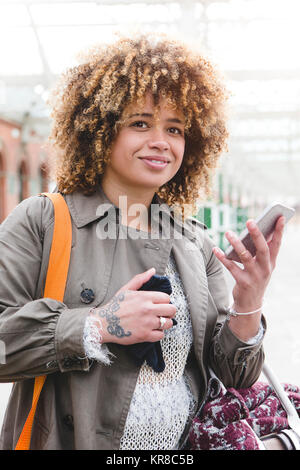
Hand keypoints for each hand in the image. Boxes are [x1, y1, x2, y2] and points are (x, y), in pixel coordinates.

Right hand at [90, 267, 175, 344]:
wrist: (104, 323)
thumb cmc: (114, 306)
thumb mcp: (126, 289)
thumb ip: (140, 279)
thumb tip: (152, 271)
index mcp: (144, 297)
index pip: (166, 298)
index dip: (164, 301)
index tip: (159, 304)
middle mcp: (148, 309)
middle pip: (172, 310)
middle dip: (169, 311)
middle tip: (162, 313)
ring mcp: (147, 323)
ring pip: (168, 323)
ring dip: (165, 323)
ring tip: (158, 322)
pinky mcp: (145, 335)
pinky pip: (161, 335)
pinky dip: (158, 333)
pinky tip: (152, 330)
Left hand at [212, 216, 284, 339]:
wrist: (251, 304)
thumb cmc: (255, 278)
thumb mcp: (262, 266)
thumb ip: (260, 251)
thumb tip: (254, 231)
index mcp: (271, 262)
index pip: (277, 244)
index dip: (279, 231)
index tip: (280, 217)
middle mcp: (265, 269)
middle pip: (262, 249)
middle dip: (257, 234)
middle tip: (250, 221)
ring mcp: (254, 276)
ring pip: (245, 256)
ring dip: (236, 243)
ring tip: (228, 232)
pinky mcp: (243, 282)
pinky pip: (231, 267)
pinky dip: (223, 257)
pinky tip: (216, 249)